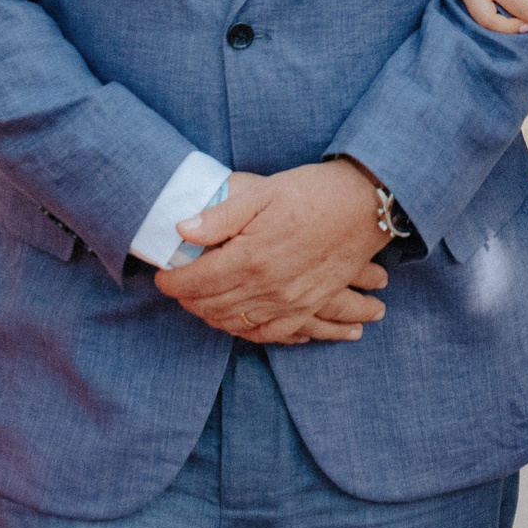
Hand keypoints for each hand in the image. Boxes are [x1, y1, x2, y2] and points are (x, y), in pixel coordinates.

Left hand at [156, 161, 392, 343]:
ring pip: (237, 323)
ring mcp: (289, 303)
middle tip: (178, 289)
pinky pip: (273, 334)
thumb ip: (220, 217)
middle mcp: (267, 288)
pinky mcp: (308, 307)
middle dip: (188, 300)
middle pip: (212, 306)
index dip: (172, 282)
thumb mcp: (263, 194)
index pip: (196, 282)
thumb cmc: (313, 193)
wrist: (365, 206)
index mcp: (250, 258)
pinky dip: (249, 333)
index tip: (162, 276)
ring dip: (212, 317)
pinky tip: (239, 324)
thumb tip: (182, 231)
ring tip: (200, 305)